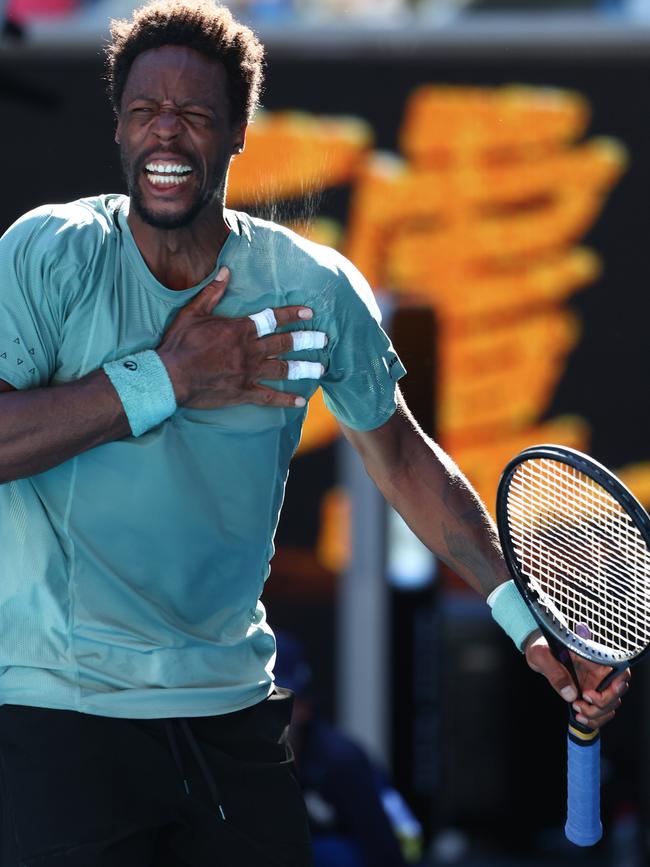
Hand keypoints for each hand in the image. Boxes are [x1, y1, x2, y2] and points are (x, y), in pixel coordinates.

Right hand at [157, 267, 325, 408]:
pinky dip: (286, 400)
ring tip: (321, 369)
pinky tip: (301, 401)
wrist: (170, 377)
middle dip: (307, 340)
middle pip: (285, 344)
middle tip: (324, 339)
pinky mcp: (243, 393)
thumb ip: (212, 292)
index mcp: (239, 330)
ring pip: (283, 370)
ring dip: (304, 369)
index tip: (309, 314)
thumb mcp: (192, 312)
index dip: (292, 315)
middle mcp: (249, 351)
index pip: (272, 319)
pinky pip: (269, 397)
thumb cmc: (179, 344)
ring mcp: (248, 373)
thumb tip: (226, 271)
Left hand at [524, 631, 630, 729]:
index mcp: (594, 656)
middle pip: (617, 693)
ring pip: (611, 705)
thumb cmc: (541, 647)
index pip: (620, 670)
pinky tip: (580, 716)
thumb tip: (571, 694)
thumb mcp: (541, 655)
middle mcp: (600, 670)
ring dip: (596, 714)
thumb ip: (555, 672)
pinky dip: (594, 719)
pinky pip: (601, 712)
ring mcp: (596, 683)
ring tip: (577, 710)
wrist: (538, 653)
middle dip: (601, 705)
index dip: (617, 685)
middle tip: (579, 703)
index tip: (593, 694)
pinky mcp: (590, 695)